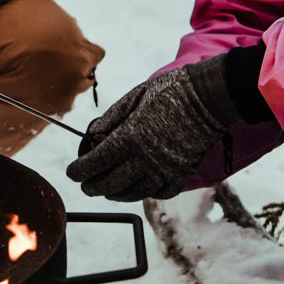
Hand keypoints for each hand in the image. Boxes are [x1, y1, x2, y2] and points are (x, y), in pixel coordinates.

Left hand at [65, 56, 236, 200]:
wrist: (210, 97)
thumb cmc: (171, 90)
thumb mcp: (135, 96)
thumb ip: (111, 118)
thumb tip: (92, 135)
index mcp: (131, 136)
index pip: (96, 162)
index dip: (79, 171)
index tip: (72, 173)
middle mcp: (146, 158)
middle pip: (111, 183)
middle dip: (93, 187)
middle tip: (86, 186)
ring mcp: (166, 169)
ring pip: (134, 193)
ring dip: (116, 194)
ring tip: (108, 191)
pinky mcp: (183, 173)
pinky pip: (160, 192)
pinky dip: (146, 193)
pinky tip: (138, 187)